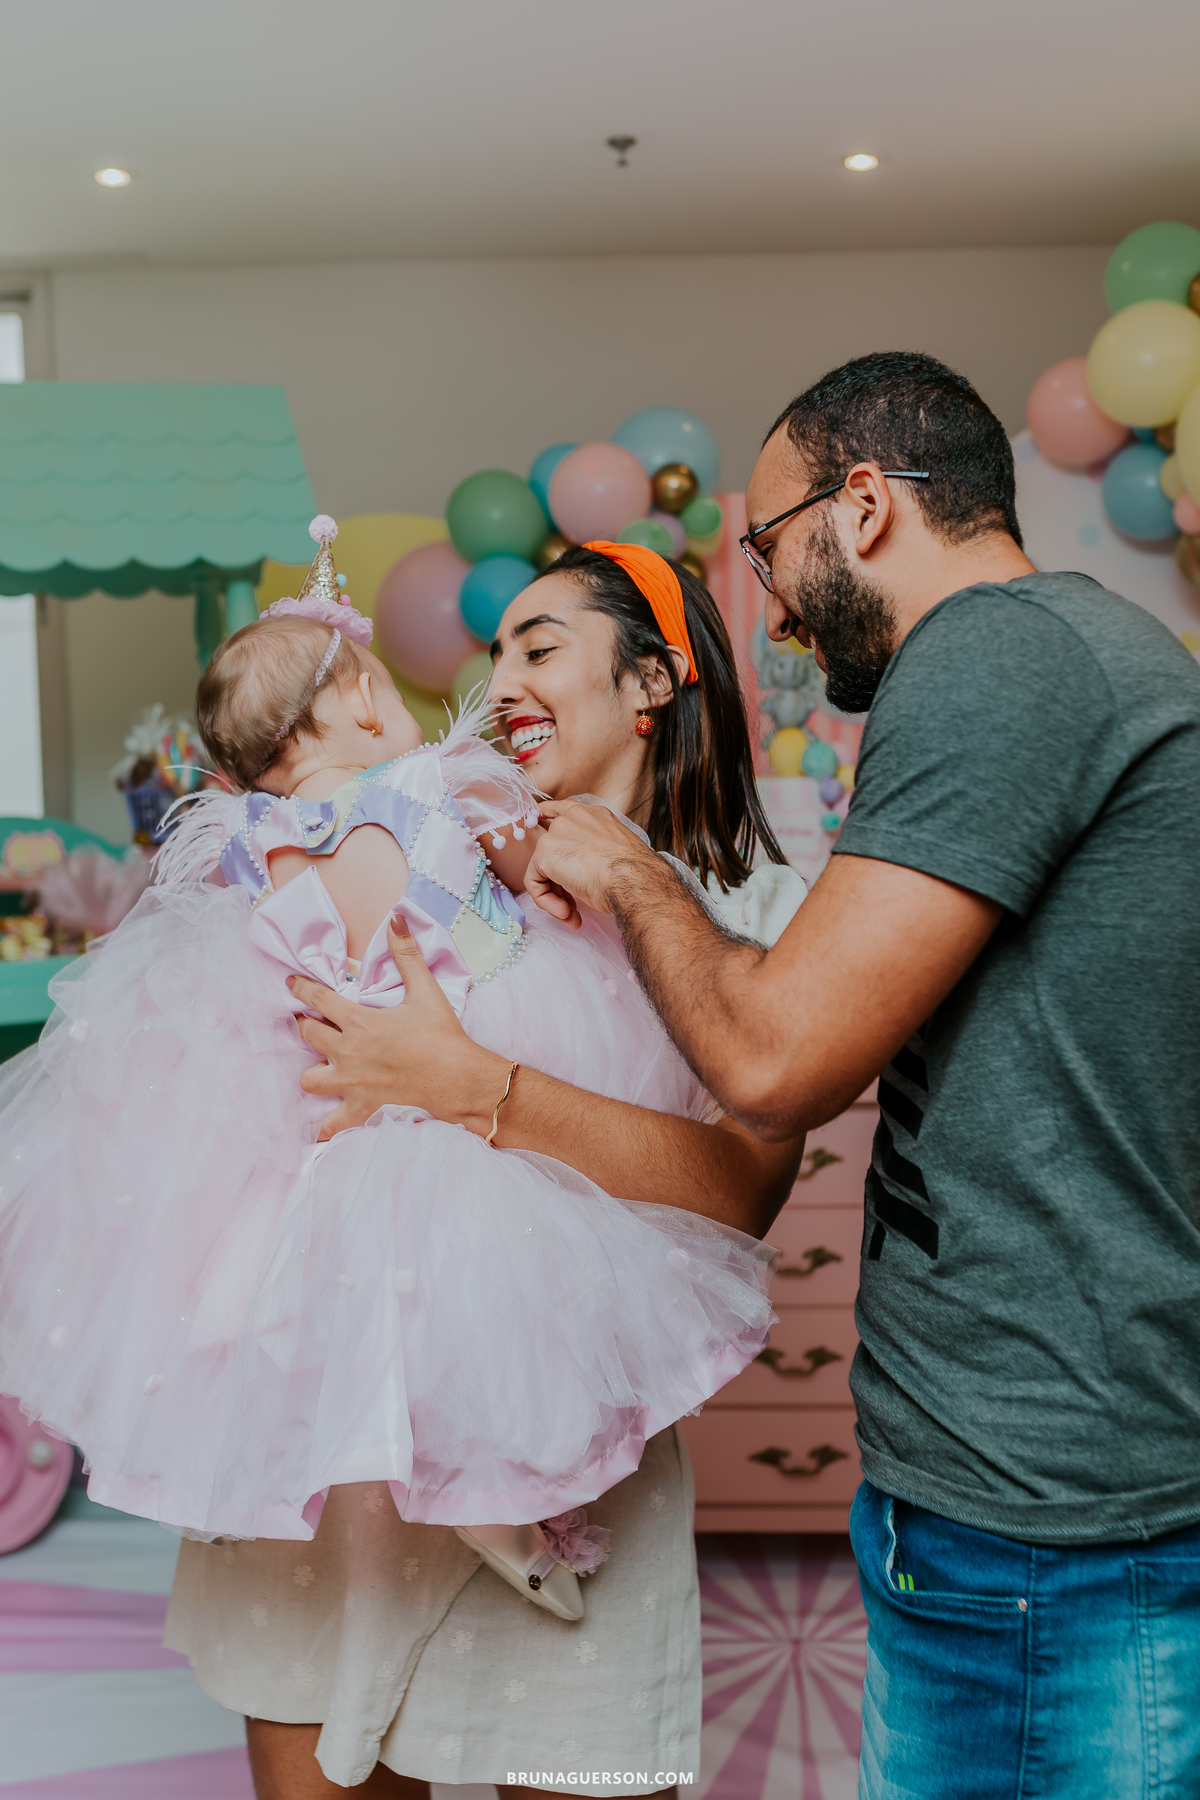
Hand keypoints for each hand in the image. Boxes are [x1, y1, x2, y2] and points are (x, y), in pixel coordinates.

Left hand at [289, 911, 508, 1139]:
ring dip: (311, 1071)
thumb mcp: (424, 989)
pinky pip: (332, 1124)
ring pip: (310, 1079)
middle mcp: (347, 1053)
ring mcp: (351, 1083)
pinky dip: (324, 1127)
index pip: (318, 1000)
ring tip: (319, 1065)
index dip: (301, 989)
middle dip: (304, 1025)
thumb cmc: (441, 1034)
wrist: (457, 1077)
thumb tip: (397, 917)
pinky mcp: (362, 1108)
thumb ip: (406, 953)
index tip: (290, 983)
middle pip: (308, 1036)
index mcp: (359, 1022)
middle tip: (307, 1021)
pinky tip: (319, 1130)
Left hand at [525, 801, 660, 922]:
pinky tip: (566, 913)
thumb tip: (591, 872)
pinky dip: (546, 901)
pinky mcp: (544, 854)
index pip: (563, 809)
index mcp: (594, 816)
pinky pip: (535, 883)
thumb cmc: (634, 874)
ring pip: (542, 869)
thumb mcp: (617, 855)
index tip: (538, 818)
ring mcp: (556, 834)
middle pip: (551, 847)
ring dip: (555, 897)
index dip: (547, 814)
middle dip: (560, 881)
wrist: (633, 880)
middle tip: (573, 905)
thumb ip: (599, 854)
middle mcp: (572, 819)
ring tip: (571, 915)